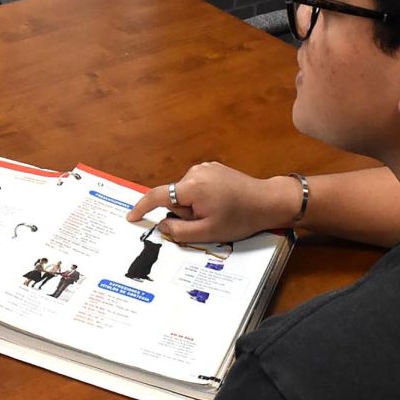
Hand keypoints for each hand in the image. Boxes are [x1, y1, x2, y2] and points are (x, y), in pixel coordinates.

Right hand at [126, 162, 301, 243]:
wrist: (268, 201)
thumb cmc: (241, 218)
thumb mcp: (208, 232)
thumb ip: (180, 231)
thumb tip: (162, 225)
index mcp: (192, 186)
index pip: (158, 196)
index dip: (143, 207)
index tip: (132, 217)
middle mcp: (195, 172)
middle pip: (175, 197)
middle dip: (185, 212)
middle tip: (207, 221)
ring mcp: (205, 168)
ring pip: (186, 193)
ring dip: (195, 206)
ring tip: (218, 212)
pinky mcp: (213, 168)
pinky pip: (197, 186)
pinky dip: (202, 197)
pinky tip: (221, 203)